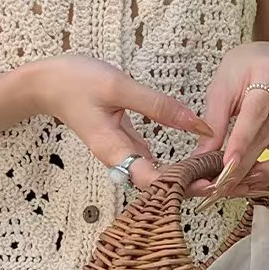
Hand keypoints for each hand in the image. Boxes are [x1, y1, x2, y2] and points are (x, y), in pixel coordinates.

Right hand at [27, 54, 213, 190]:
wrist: (45, 82)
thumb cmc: (75, 82)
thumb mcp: (118, 87)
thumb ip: (158, 105)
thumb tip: (197, 125)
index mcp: (113, 149)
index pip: (151, 180)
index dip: (181, 186)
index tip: (210, 184)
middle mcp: (117, 157)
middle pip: (156, 184)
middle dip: (188, 187)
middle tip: (223, 181)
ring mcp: (119, 150)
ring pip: (154, 174)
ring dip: (183, 177)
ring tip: (215, 174)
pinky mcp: (122, 141)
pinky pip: (150, 158)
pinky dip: (172, 162)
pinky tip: (193, 159)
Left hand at [188, 42, 268, 201]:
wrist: (267, 56)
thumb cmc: (242, 69)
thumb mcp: (221, 87)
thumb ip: (213, 120)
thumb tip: (201, 156)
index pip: (255, 113)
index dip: (241, 142)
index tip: (227, 166)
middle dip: (246, 166)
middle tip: (223, 185)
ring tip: (242, 185)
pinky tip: (262, 174)